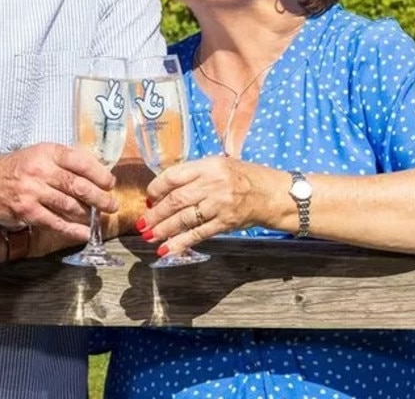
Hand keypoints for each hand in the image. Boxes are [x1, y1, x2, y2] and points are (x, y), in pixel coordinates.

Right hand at [0, 143, 117, 241]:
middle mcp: (40, 170)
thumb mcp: (36, 155)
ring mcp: (33, 191)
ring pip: (69, 205)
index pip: (80, 161)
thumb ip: (61, 162)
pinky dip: (72, 230)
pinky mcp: (26, 211)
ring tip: (97, 217)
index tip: (110, 183)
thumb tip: (93, 173)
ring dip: (87, 214)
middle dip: (100, 197)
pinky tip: (84, 233)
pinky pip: (55, 222)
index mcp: (46, 152)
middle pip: (78, 185)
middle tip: (111, 204)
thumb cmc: (12, 170)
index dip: (99, 174)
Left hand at [137, 155, 259, 255]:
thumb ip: (195, 175)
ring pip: (184, 218)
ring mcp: (219, 204)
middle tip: (142, 223)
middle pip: (176, 200)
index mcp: (208, 166)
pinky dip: (181, 242)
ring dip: (164, 229)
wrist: (273, 194)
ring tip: (149, 236)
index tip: (148, 198)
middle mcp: (213, 184)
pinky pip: (199, 234)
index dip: (156, 188)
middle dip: (156, 213)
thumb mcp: (219, 166)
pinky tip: (167, 249)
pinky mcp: (226, 223)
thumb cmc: (244, 178)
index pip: (174, 176)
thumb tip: (165, 190)